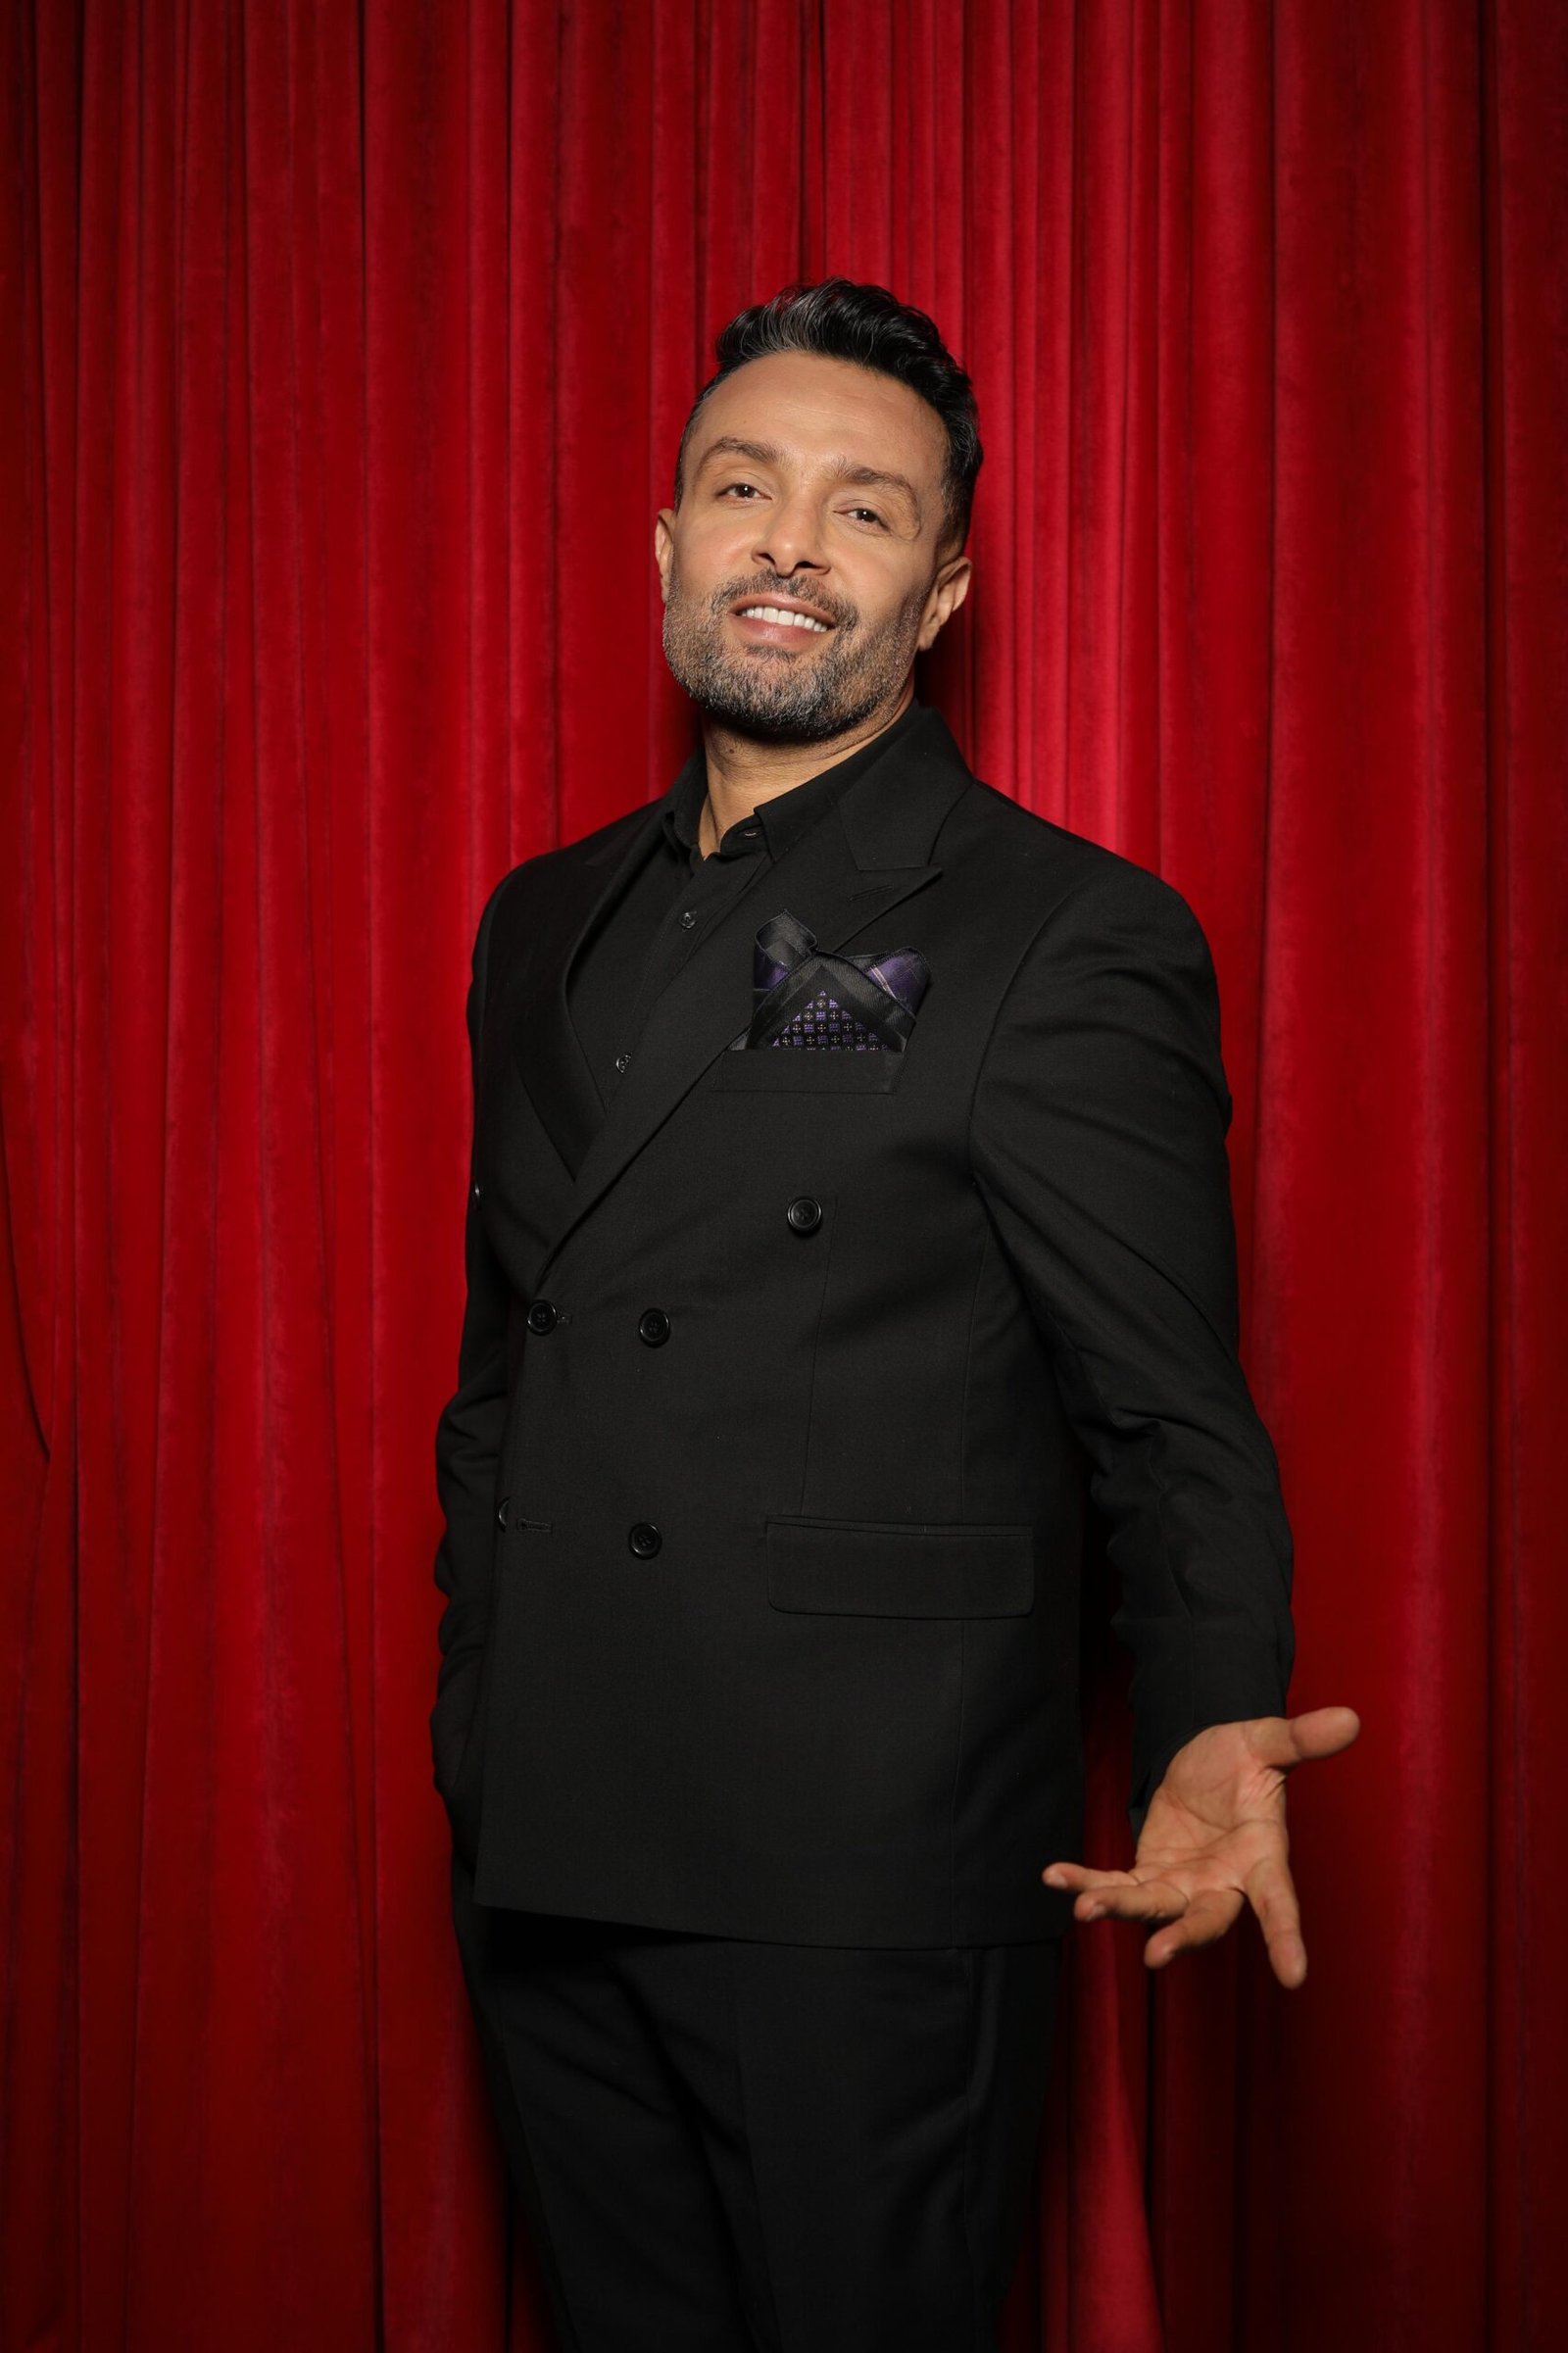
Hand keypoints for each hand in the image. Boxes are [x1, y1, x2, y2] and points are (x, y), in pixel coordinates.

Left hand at [1041, 1705, 1359, 1986]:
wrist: (1210, 1759)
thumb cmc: (1246, 1758)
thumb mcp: (1268, 1741)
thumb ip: (1302, 1738)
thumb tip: (1350, 1719)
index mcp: (1262, 1857)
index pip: (1279, 1901)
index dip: (1286, 1938)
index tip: (1294, 1977)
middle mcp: (1223, 1882)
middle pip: (1206, 1919)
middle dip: (1182, 1936)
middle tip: (1156, 1954)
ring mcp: (1184, 1884)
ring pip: (1153, 1907)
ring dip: (1120, 1910)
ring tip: (1084, 1909)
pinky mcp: (1149, 1874)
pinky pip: (1116, 1885)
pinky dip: (1085, 1882)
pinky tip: (1054, 1876)